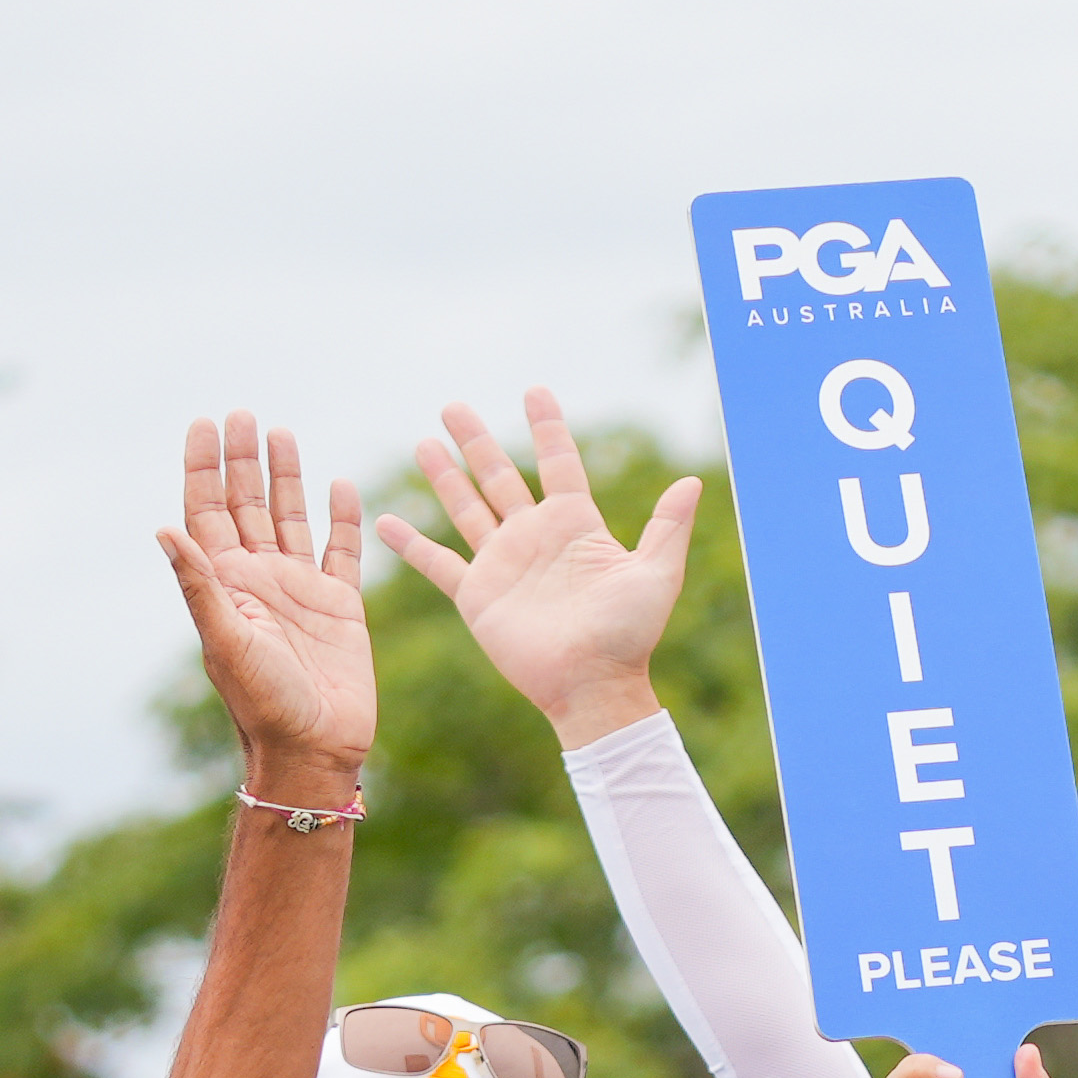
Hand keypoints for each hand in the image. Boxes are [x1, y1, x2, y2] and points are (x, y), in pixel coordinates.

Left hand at [162, 412, 378, 792]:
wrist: (313, 750)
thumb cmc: (263, 704)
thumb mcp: (225, 641)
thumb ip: (199, 584)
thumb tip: (162, 528)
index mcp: (226, 584)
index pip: (208, 512)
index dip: (204, 468)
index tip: (205, 424)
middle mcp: (260, 580)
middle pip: (246, 505)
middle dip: (242, 460)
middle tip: (242, 413)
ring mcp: (300, 591)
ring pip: (290, 518)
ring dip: (285, 477)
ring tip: (280, 433)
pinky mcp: (340, 607)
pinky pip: (342, 551)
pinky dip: (341, 518)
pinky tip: (340, 486)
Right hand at [388, 388, 706, 744]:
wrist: (592, 686)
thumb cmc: (628, 635)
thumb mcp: (655, 574)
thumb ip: (667, 527)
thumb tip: (693, 481)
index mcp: (575, 525)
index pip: (558, 463)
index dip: (546, 428)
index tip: (533, 391)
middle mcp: (534, 537)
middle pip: (498, 476)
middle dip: (476, 441)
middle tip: (452, 406)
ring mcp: (503, 564)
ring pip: (466, 508)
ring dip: (445, 476)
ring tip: (423, 443)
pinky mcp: (477, 595)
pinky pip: (437, 563)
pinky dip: (410, 544)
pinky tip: (384, 522)